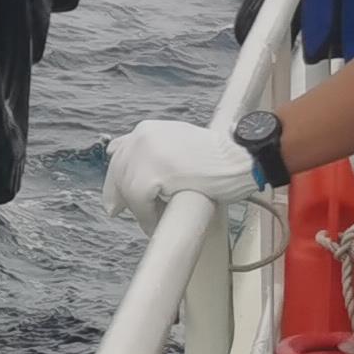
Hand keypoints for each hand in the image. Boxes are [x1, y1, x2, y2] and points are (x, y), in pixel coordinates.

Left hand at [100, 116, 257, 229]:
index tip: (112, 197)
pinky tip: (155, 224)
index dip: (115, 177)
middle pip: (118, 171)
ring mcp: (146, 154)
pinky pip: (140, 203)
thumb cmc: (219, 156)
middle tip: (118, 212)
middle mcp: (142, 137)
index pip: (120, 153)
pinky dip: (146, 217)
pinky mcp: (153, 173)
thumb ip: (158, 151)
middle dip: (118, 195)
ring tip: (151, 222)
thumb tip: (133, 164)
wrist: (241, 158)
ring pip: (128, 190)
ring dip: (138, 210)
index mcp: (148, 129)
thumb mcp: (180, 143)